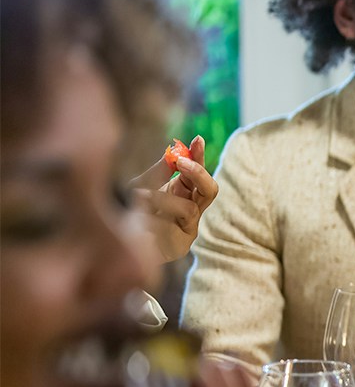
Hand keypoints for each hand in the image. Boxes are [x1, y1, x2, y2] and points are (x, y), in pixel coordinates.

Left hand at [131, 135, 216, 262]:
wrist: (112, 247)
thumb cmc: (124, 215)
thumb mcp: (137, 186)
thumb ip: (157, 173)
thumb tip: (173, 153)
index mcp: (180, 193)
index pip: (195, 172)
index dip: (199, 156)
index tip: (197, 139)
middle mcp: (188, 208)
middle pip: (209, 189)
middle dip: (199, 173)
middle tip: (181, 162)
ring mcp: (187, 227)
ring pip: (195, 205)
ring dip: (168, 197)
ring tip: (139, 194)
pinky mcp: (183, 243)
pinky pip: (179, 221)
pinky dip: (160, 211)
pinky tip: (139, 212)